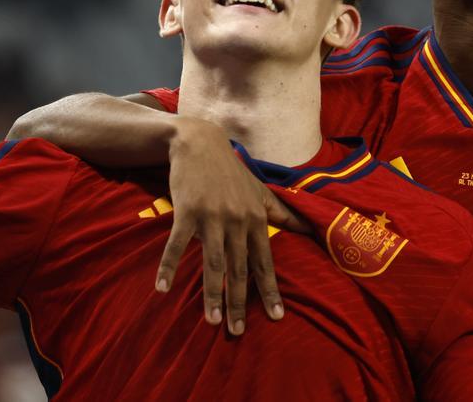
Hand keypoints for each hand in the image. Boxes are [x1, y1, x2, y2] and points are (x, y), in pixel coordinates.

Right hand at [155, 117, 310, 335]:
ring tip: (212, 320)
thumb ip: (284, 212)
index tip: (277, 316)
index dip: (270, 290)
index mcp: (255, 219)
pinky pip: (177, 244)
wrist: (200, 142)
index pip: (265, 261)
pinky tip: (162, 288)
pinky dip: (169, 266)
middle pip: (239, 268)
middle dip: (240, 301)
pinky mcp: (186, 211)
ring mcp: (211, 217)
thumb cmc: (231, 172)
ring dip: (212, 292)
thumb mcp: (260, 191)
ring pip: (212, 262)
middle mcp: (236, 220)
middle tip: (238, 330)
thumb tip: (310, 228)